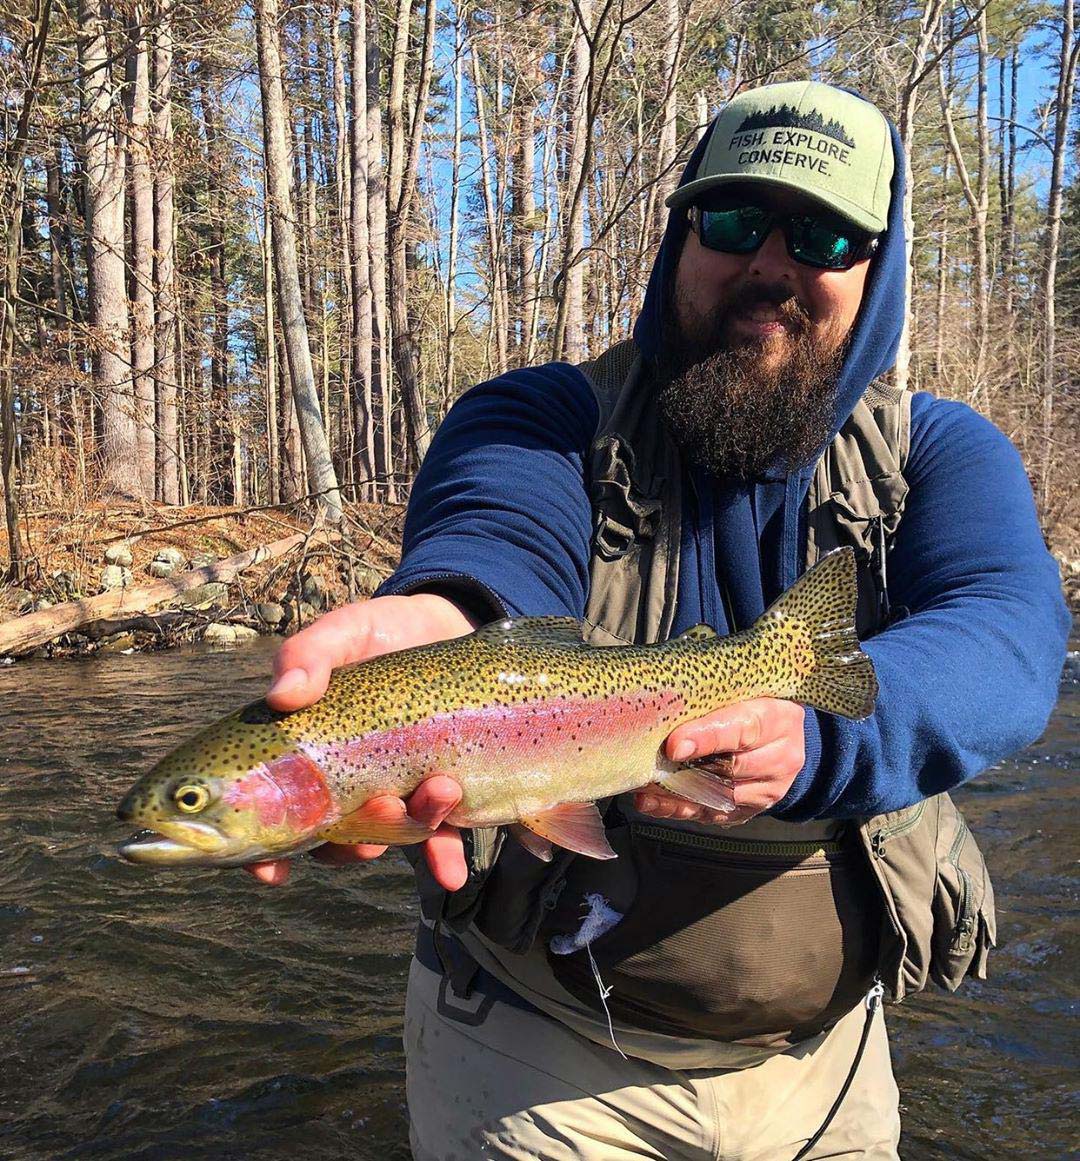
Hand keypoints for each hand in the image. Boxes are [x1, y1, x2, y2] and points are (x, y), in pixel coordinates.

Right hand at [244, 593, 478, 890]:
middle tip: (382, 806)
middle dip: (352, 842)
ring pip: (386, 836)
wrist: (451, 626)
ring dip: (408, 829)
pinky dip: (442, 859)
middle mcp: (344, 782)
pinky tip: (451, 874)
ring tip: (443, 791)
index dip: (262, 851)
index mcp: (307, 752)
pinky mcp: (437, 791)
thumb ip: (309, 654)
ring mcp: (392, 789)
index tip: (271, 869)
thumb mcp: (343, 632)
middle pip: (332, 838)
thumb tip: (281, 695)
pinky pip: (436, 838)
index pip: (271, 812)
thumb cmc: (382, 631)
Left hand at [635, 698, 805, 825]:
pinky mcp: (750, 809)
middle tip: (648, 764)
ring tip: (643, 785)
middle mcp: (780, 758)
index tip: (674, 746)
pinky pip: (711, 814)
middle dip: (687, 767)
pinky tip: (651, 801)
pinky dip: (678, 808)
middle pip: (732, 767)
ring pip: (720, 796)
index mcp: (777, 718)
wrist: (782, 734)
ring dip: (677, 792)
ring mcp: (768, 789)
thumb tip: (667, 701)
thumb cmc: (754, 704)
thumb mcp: (744, 691)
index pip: (743, 728)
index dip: (707, 737)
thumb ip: (713, 698)